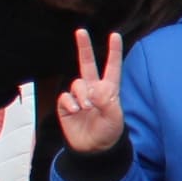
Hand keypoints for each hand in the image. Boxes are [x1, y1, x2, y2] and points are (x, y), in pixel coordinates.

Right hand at [57, 30, 126, 154]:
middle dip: (84, 47)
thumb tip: (95, 89)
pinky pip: (66, 97)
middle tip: (81, 31)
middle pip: (87, 64)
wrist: (93, 149)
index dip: (114, 52)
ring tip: (86, 108)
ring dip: (82, 95)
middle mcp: (93, 89)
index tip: (115, 35)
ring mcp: (79, 96)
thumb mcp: (115, 118)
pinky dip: (71, 103)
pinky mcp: (67, 105)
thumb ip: (108, 102)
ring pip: (77, 84)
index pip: (112, 67)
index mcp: (109, 90)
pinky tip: (76, 112)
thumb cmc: (109, 133)